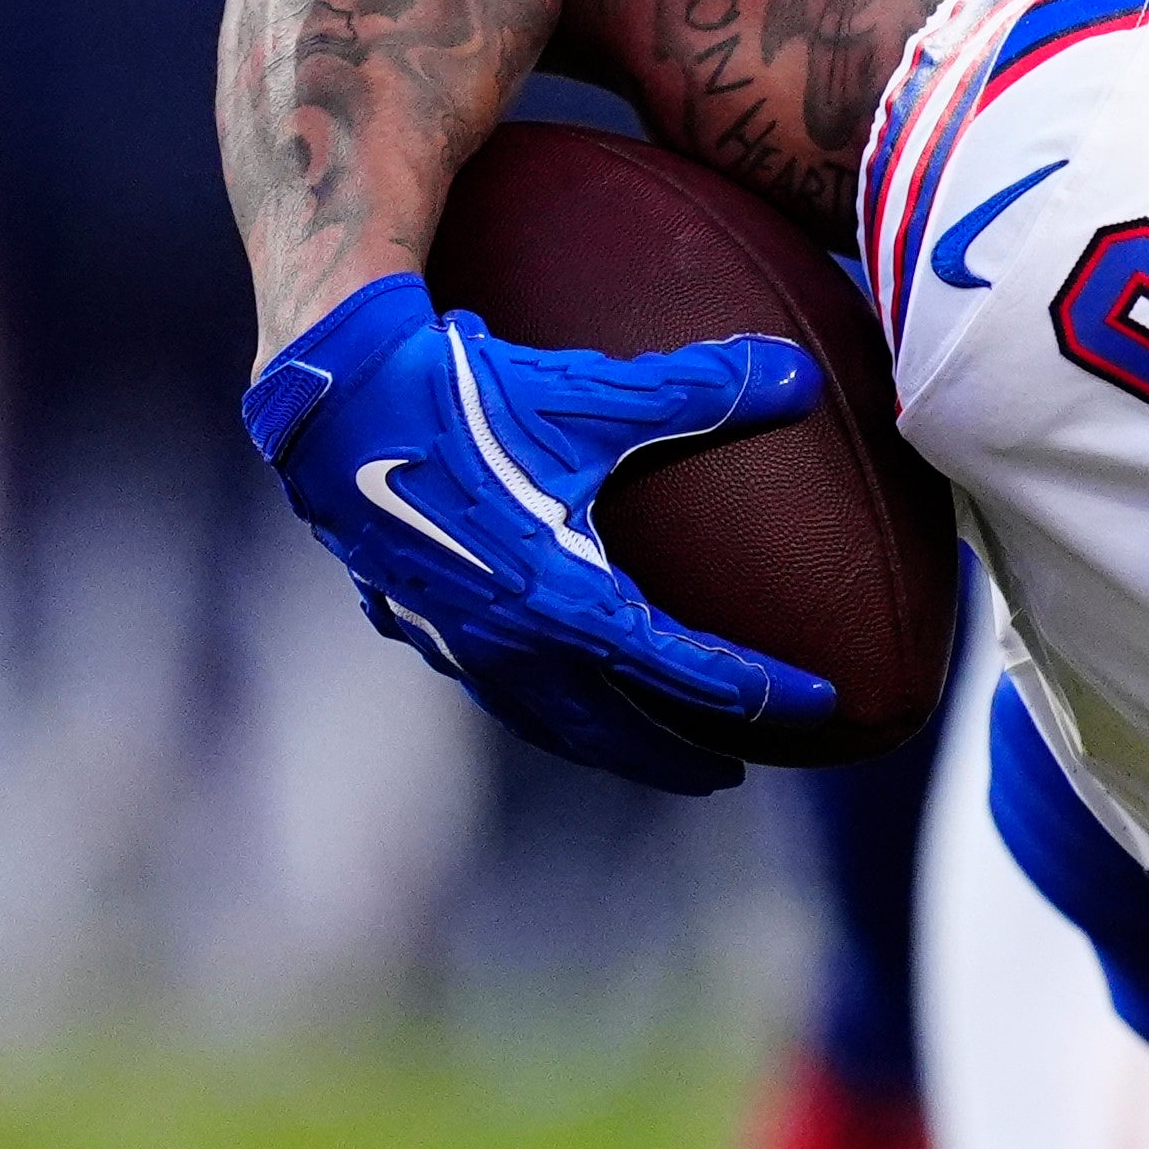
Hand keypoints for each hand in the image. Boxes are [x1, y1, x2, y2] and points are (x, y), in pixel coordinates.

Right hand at [244, 269, 842, 794]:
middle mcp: (509, 641)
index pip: (686, 670)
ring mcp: (453, 639)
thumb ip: (700, 387)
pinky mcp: (410, 620)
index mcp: (563, 601)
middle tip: (728, 774)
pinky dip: (536, 703)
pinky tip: (545, 687)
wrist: (327, 400)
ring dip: (601, 740)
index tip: (820, 707)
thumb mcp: (588, 394)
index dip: (760, 693)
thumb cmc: (457, 394)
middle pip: (612, 730)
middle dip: (673, 758)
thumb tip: (796, 374)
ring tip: (642, 746)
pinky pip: (490, 685)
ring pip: (544, 718)